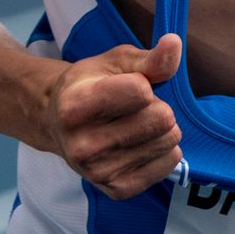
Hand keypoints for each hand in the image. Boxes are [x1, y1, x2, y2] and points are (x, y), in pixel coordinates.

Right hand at [43, 34, 183, 199]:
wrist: (60, 124)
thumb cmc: (92, 84)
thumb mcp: (115, 62)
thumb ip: (149, 57)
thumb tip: (174, 43)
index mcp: (75, 106)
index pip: (141, 92)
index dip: (143, 82)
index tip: (126, 85)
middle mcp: (82, 145)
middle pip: (161, 118)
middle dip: (157, 106)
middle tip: (134, 108)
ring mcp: (98, 172)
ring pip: (169, 140)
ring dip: (161, 129)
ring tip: (135, 125)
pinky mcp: (117, 190)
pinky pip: (170, 164)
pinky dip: (164, 150)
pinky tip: (141, 144)